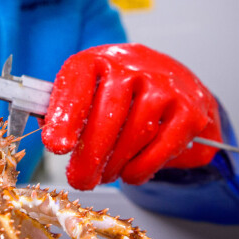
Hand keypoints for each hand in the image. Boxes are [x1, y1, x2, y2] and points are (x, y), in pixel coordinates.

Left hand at [42, 44, 221, 189]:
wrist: (179, 88)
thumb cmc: (125, 94)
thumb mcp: (92, 90)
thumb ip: (67, 108)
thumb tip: (48, 132)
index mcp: (102, 58)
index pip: (78, 79)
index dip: (65, 114)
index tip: (56, 146)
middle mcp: (135, 66)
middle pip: (109, 112)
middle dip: (91, 153)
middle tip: (79, 179)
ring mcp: (166, 87)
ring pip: (135, 131)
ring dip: (115, 163)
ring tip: (103, 176)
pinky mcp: (189, 111)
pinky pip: (162, 146)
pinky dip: (142, 167)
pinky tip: (130, 174)